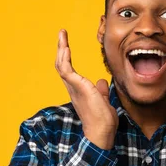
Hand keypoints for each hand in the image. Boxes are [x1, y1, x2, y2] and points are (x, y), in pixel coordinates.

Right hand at [55, 29, 118, 149]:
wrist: (102, 132)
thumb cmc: (103, 121)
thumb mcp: (104, 101)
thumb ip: (101, 91)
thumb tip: (101, 82)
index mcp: (78, 90)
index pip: (69, 70)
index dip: (66, 57)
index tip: (66, 45)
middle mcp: (72, 88)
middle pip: (61, 64)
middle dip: (61, 48)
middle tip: (62, 34)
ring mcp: (74, 88)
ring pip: (61, 65)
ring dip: (61, 49)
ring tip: (62, 35)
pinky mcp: (78, 87)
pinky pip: (66, 70)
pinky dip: (65, 58)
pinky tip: (67, 48)